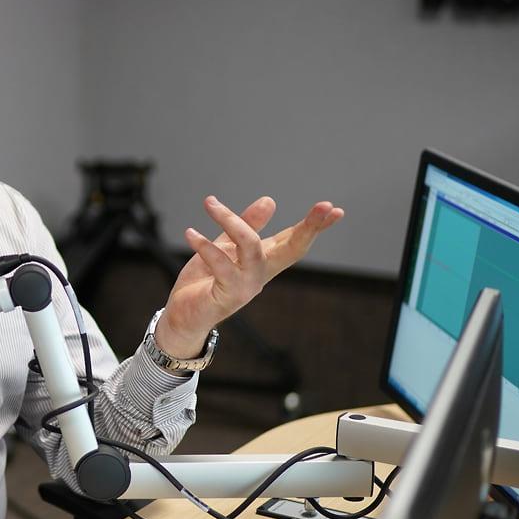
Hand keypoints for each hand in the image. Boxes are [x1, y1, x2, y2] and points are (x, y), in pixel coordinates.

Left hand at [155, 196, 343, 358]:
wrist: (183, 317)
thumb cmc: (204, 282)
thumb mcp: (225, 247)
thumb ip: (245, 225)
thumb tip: (270, 201)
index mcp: (263, 261)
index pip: (294, 240)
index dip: (314, 225)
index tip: (335, 209)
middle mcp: (261, 274)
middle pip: (292, 248)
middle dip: (310, 227)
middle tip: (325, 206)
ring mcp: (247, 286)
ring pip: (251, 246)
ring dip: (232, 221)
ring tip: (210, 204)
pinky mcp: (228, 295)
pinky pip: (221, 265)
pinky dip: (205, 247)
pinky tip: (191, 233)